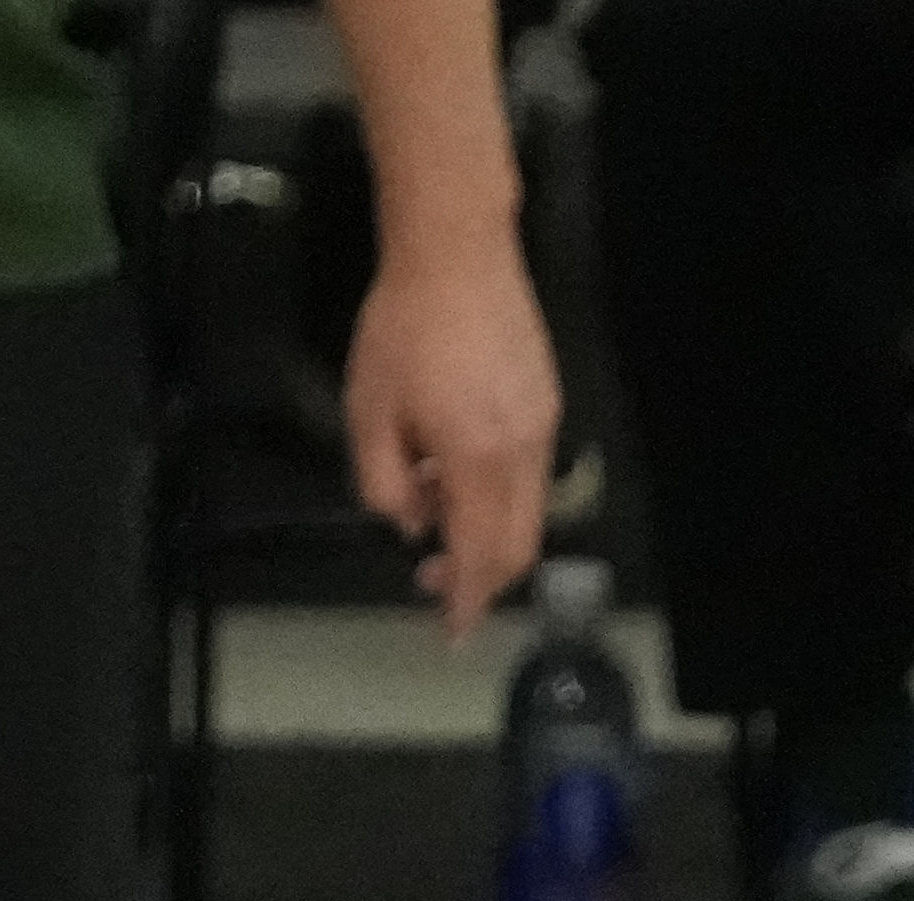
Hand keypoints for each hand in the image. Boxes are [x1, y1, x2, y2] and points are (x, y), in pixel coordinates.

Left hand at [345, 243, 559, 637]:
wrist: (458, 257)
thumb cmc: (403, 326)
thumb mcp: (367, 406)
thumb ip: (381, 478)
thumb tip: (407, 521)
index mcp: (475, 457)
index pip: (481, 553)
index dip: (467, 600)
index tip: (453, 631)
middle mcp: (522, 454)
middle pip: (517, 547)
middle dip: (480, 578)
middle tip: (435, 583)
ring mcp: (542, 432)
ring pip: (526, 515)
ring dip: (484, 534)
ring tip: (433, 510)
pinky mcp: (545, 410)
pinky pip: (528, 478)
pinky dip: (495, 498)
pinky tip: (455, 471)